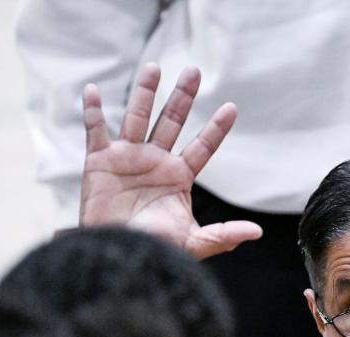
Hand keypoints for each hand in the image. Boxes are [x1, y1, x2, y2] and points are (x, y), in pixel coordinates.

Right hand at [80, 63, 261, 258]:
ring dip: (145, 92)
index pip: (202, 146)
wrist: (116, 256)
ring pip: (137, 117)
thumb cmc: (153, 250)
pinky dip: (92, 110)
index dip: (216, 129)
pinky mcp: (98, 161)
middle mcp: (155, 161)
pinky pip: (95, 130)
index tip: (232, 108)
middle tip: (194, 71)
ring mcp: (127, 158)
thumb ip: (223, 235)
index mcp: (178, 176)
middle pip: (171, 121)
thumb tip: (257, 232)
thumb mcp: (193, 243)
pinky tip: (92, 89)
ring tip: (155, 67)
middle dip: (182, 97)